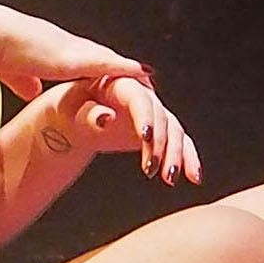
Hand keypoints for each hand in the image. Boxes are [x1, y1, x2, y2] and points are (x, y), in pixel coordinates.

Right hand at [0, 2, 151, 101]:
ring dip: (129, 72)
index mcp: (49, 47)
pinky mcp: (74, 59)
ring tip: (150, 81)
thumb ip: (23, 81)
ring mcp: (71, 49)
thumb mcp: (10, 71)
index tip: (109, 74)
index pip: (79, 56)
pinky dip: (127, 72)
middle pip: (100, 56)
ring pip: (109, 60)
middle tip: (141, 76)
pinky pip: (109, 66)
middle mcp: (65, 44)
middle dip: (120, 68)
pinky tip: (145, 77)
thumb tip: (32, 93)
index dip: (96, 65)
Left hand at [41, 76, 202, 185]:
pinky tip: (194, 177)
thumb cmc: (69, 108)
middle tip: (151, 169)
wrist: (74, 115)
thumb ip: (88, 113)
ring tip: (169, 179)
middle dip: (160, 144)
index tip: (144, 137)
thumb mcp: (70, 110)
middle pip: (161, 118)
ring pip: (174, 132)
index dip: (145, 117)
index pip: (140, 100)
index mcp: (121, 83)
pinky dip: (188, 158)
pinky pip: (179, 142)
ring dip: (177, 155)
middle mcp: (144, 95)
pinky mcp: (159, 128)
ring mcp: (154, 112)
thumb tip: (107, 118)